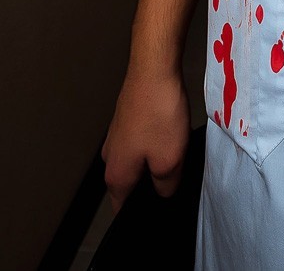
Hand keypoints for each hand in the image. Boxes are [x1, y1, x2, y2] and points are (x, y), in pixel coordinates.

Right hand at [101, 64, 191, 213]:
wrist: (153, 69)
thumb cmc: (158, 115)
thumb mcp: (169, 160)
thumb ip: (166, 186)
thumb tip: (163, 193)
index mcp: (116, 174)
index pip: (121, 209)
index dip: (139, 215)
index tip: (156, 213)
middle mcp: (109, 156)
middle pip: (130, 183)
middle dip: (150, 185)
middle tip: (174, 179)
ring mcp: (116, 135)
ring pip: (136, 160)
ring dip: (154, 159)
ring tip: (174, 151)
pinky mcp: (126, 118)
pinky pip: (140, 140)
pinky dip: (154, 141)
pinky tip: (170, 132)